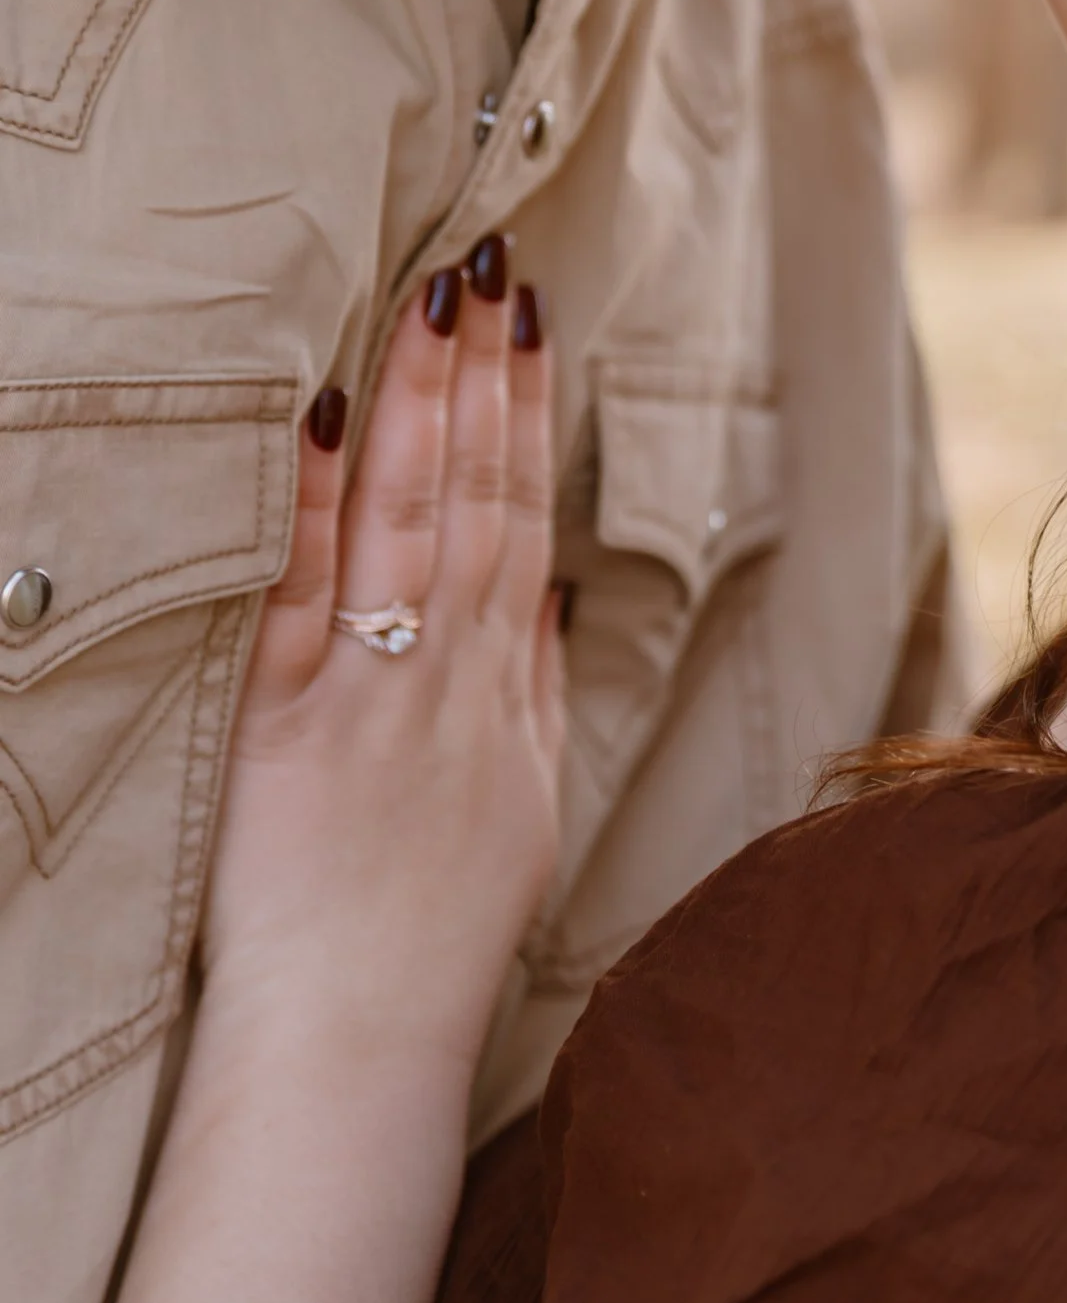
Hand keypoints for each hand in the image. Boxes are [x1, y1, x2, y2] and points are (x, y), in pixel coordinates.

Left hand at [203, 259, 564, 1070]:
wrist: (362, 1039)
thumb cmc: (436, 939)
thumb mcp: (523, 809)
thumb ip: (532, 689)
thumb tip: (542, 589)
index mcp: (505, 694)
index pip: (522, 519)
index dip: (526, 415)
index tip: (527, 321)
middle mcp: (450, 679)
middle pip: (474, 498)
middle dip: (481, 374)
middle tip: (484, 263)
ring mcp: (373, 697)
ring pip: (408, 521)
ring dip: (421, 404)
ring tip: (432, 300)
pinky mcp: (288, 729)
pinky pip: (300, 590)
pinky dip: (311, 498)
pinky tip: (317, 410)